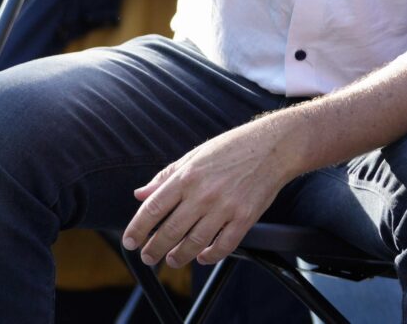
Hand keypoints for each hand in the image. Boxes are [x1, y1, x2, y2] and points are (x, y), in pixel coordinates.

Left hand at [121, 121, 293, 267]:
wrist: (276, 146)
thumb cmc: (235, 147)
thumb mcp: (196, 155)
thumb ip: (167, 176)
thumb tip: (141, 194)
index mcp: (188, 176)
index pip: (153, 209)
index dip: (137, 229)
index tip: (130, 242)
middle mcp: (204, 194)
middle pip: (170, 232)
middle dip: (154, 249)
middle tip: (148, 256)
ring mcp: (226, 207)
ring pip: (194, 244)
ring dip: (178, 257)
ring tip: (173, 260)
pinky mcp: (246, 217)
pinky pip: (224, 246)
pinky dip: (210, 256)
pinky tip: (203, 256)